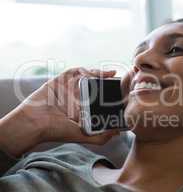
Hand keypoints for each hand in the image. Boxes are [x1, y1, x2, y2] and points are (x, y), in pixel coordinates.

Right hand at [0, 68, 118, 156]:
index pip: (100, 99)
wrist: (34, 123)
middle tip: (119, 80)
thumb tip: (118, 132)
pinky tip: (93, 72)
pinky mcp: (60, 80)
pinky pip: (73, 72)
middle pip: (95, 85)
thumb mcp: (83, 135)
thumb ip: (101, 137)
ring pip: (86, 77)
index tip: (122, 92)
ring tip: (110, 74)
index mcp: (82, 109)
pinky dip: (83, 70)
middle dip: (107, 82)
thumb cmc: (56, 130)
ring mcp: (69, 88)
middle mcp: (76, 98)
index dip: (111, 94)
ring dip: (98, 74)